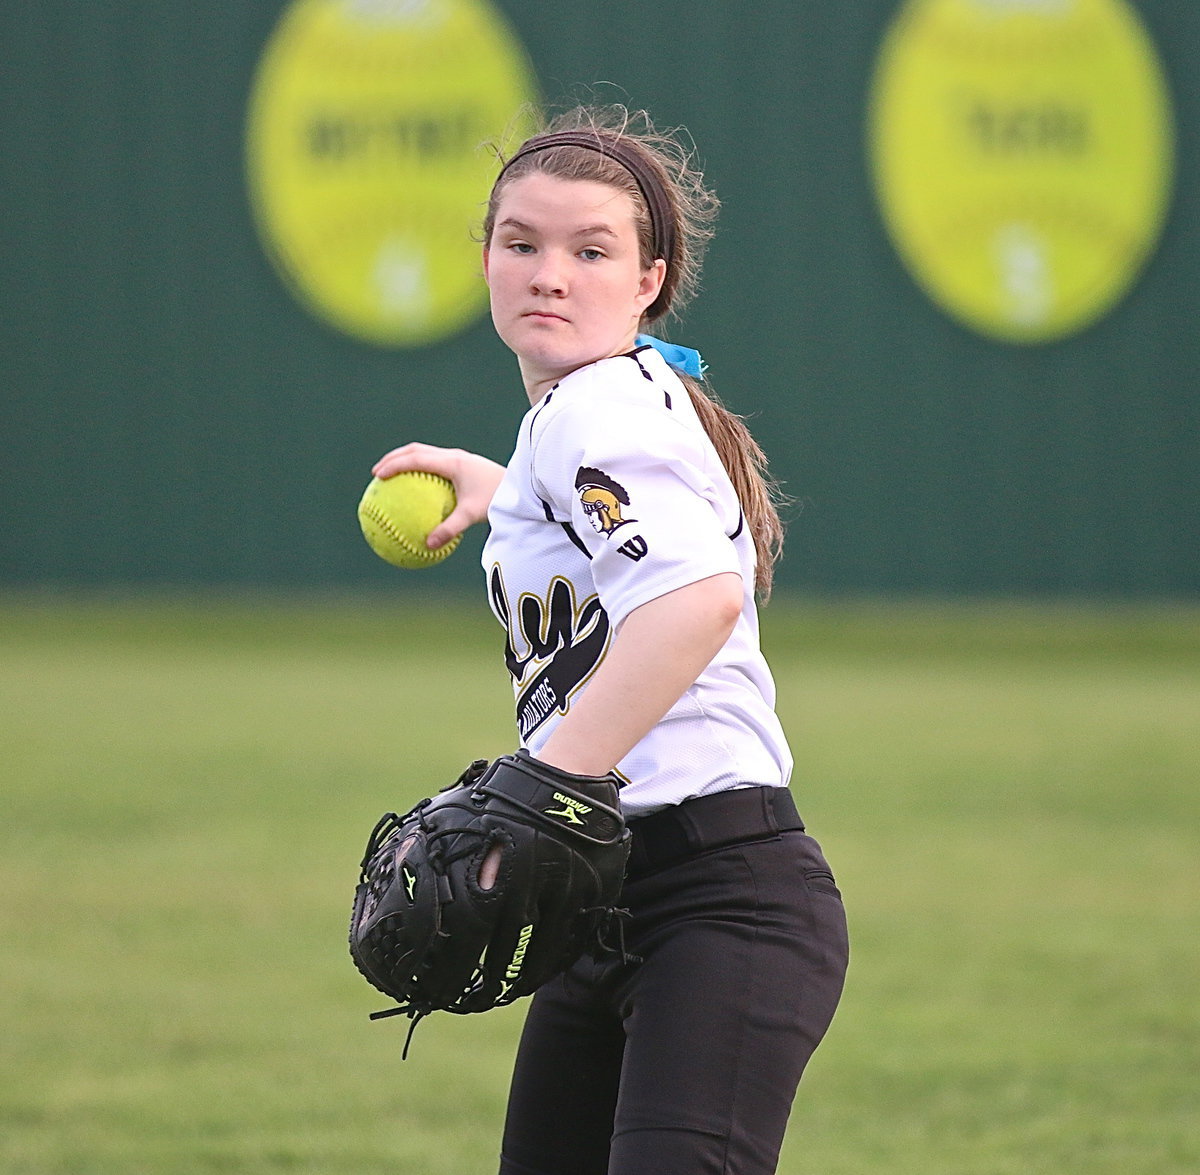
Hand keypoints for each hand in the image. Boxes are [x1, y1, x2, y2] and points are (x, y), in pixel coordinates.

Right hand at [372, 442, 506, 549]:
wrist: (521, 488)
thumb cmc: (496, 500)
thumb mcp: (471, 516)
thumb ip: (449, 529)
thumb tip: (428, 545)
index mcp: (452, 462)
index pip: (416, 459)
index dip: (394, 465)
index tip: (377, 475)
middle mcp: (453, 456)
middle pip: (416, 450)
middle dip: (394, 459)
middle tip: (377, 473)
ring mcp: (459, 458)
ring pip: (425, 454)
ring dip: (406, 461)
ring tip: (392, 477)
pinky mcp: (464, 465)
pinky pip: (436, 464)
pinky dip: (421, 472)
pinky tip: (417, 490)